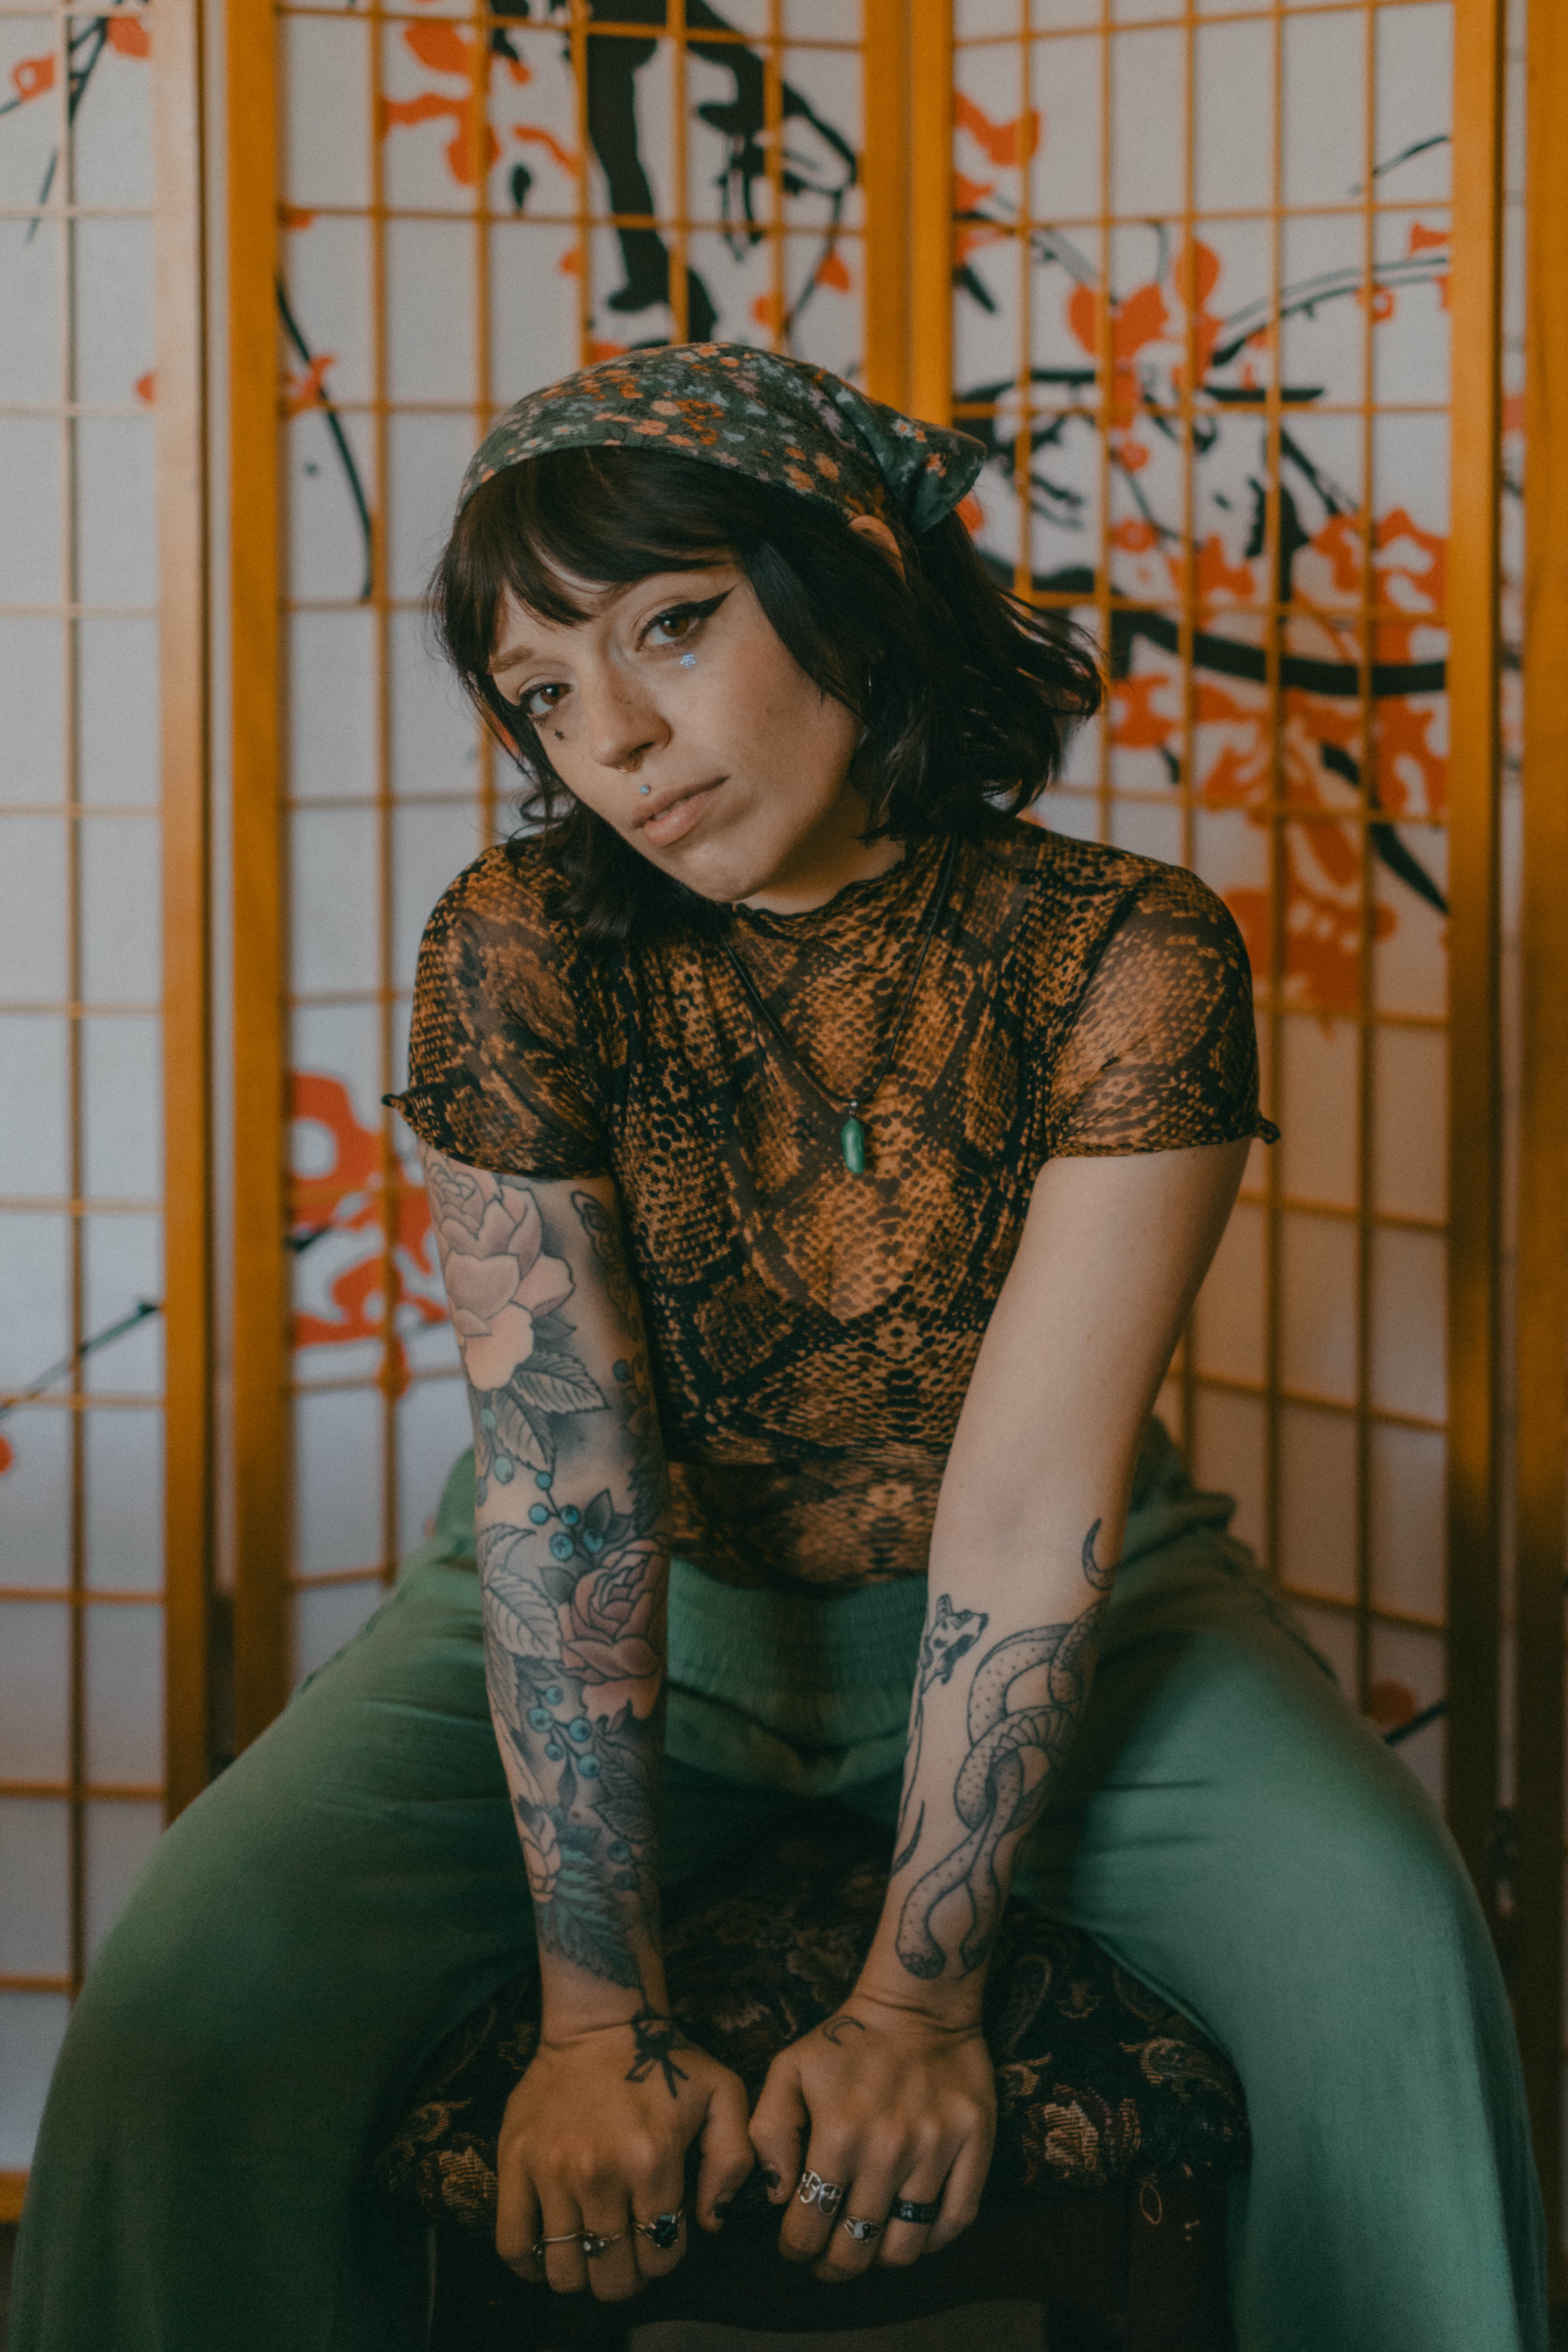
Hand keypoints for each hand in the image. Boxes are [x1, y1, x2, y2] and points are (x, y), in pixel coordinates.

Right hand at [495, 2007, 753, 2300]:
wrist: (601, 2022)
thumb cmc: (665, 2060)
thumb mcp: (723, 2093)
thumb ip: (732, 2160)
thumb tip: (710, 2223)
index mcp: (652, 2161)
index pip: (660, 2256)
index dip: (664, 2259)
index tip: (660, 2240)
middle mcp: (600, 2174)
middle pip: (611, 2274)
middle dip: (625, 2277)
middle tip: (627, 2257)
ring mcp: (552, 2171)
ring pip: (564, 2270)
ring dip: (582, 2275)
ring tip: (592, 2253)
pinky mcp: (515, 2163)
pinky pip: (513, 2244)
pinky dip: (530, 2266)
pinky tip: (548, 2256)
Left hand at [748, 1987, 995, 2281]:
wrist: (917, 2001)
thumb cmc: (847, 2039)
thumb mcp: (788, 2069)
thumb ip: (769, 2133)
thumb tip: (778, 2196)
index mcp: (838, 2135)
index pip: (809, 2228)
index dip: (797, 2249)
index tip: (796, 2247)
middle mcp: (888, 2150)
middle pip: (857, 2248)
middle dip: (835, 2264)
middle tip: (830, 2258)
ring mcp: (936, 2149)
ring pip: (906, 2246)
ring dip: (881, 2257)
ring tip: (869, 2244)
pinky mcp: (975, 2143)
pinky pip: (956, 2220)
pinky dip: (932, 2241)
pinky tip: (913, 2232)